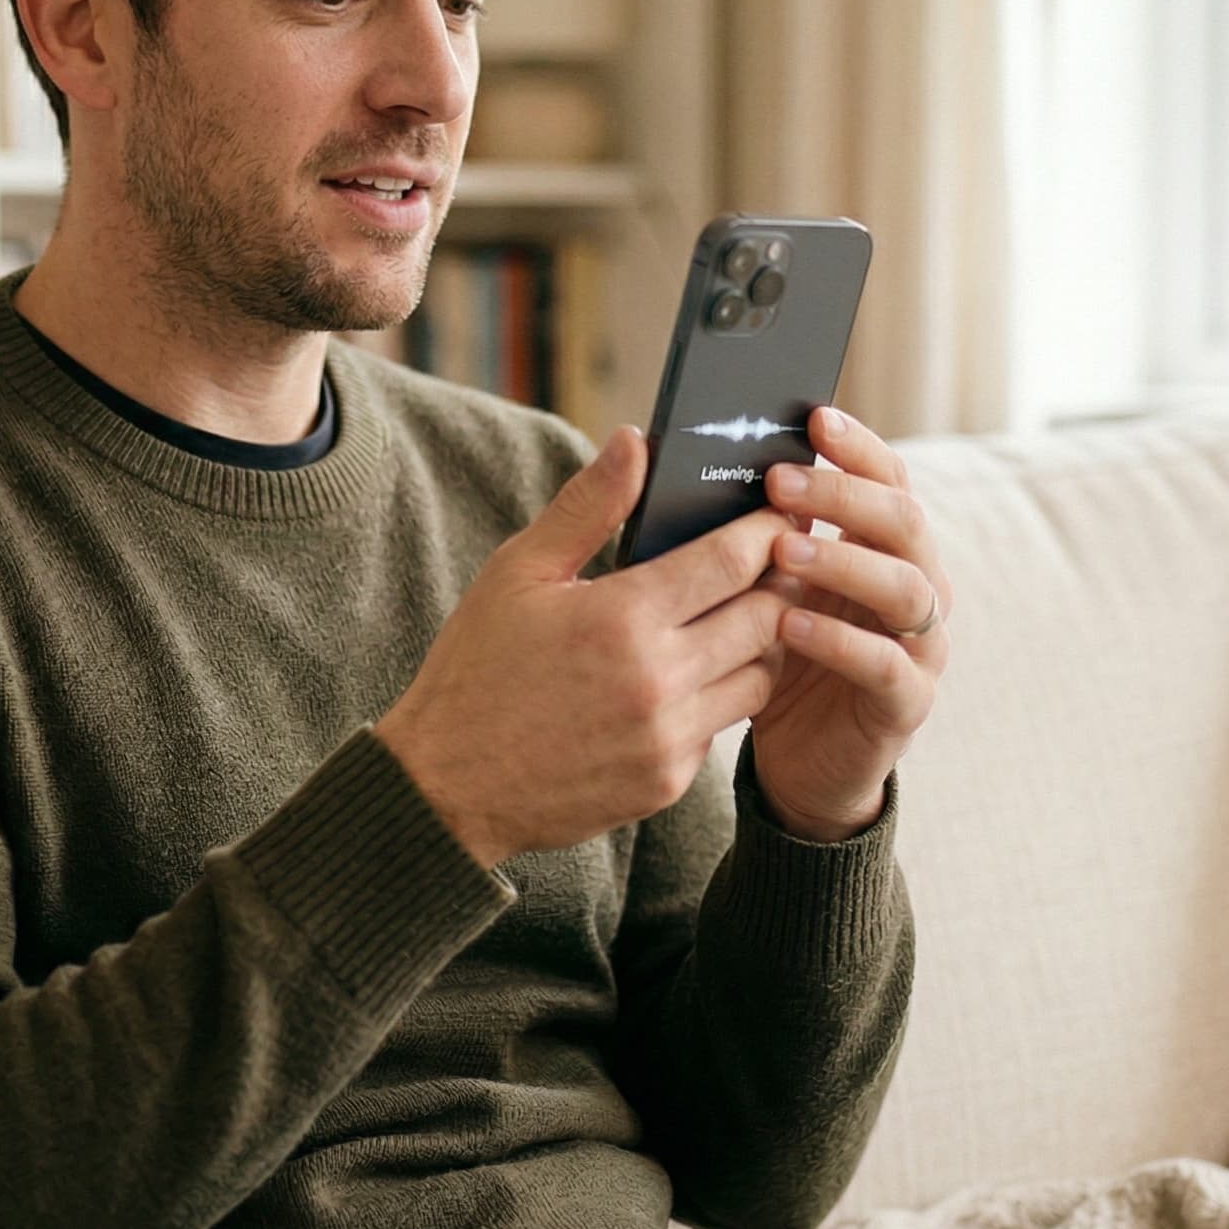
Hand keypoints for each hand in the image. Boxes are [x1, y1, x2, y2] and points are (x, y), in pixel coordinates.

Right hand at [373, 426, 797, 869]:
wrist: (447, 787)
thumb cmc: (477, 669)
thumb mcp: (518, 574)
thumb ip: (587, 506)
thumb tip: (632, 441)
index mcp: (622, 617)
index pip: (733, 560)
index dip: (768, 529)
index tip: (781, 511)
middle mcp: (658, 680)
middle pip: (766, 616)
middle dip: (781, 579)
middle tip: (781, 557)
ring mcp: (667, 737)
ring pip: (760, 676)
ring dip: (763, 641)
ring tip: (743, 613)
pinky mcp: (668, 782)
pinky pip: (723, 726)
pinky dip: (721, 694)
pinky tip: (697, 673)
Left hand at [753, 406, 950, 841]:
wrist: (794, 762)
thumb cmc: (770, 656)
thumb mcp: (759, 586)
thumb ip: (749, 532)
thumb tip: (694, 461)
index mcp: (882, 547)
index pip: (887, 479)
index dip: (857, 447)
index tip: (813, 416)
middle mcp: (915, 586)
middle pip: (904, 520)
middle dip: (845, 494)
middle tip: (780, 480)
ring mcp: (919, 646)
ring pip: (907, 588)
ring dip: (845, 561)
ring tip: (783, 550)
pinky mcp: (904, 704)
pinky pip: (886, 665)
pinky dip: (842, 640)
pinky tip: (791, 624)